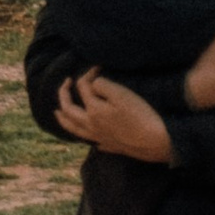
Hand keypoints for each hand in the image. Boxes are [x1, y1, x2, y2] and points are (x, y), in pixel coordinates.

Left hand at [56, 69, 174, 162]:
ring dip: (63, 119)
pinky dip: (85, 136)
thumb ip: (103, 86)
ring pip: (73, 129)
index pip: (83, 86)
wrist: (156, 142)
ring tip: (57, 113)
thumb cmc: (141, 115)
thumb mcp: (122, 94)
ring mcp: (99, 138)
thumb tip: (93, 83)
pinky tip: (88, 134)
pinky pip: (92, 142)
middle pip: (69, 110)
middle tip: (66, 82)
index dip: (89, 73)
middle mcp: (91, 125)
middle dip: (63, 94)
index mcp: (93, 110)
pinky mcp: (111, 146)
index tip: (98, 67)